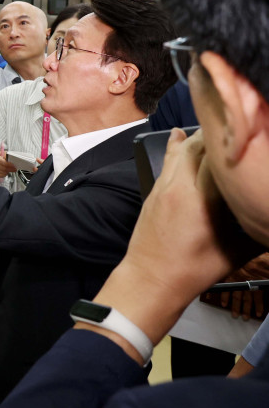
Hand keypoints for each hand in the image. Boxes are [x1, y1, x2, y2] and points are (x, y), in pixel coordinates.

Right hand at [0, 151, 17, 183]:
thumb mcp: (2, 154)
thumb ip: (6, 155)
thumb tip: (12, 158)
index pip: (0, 160)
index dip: (7, 164)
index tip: (13, 165)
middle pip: (2, 167)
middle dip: (9, 168)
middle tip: (14, 168)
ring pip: (2, 172)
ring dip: (7, 171)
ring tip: (10, 169)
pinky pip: (0, 175)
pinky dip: (4, 174)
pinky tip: (5, 172)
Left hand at [94, 130, 264, 345]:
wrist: (151, 278)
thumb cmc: (194, 270)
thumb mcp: (236, 252)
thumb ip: (257, 230)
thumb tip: (267, 215)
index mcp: (202, 201)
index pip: (218, 158)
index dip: (234, 145)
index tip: (251, 139)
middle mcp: (180, 187)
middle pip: (198, 147)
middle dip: (217, 135)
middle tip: (237, 131)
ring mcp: (163, 187)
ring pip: (180, 150)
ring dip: (198, 138)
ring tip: (216, 128)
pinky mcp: (153, 191)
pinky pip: (167, 161)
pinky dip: (176, 146)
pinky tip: (179, 133)